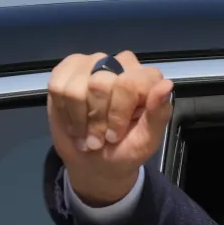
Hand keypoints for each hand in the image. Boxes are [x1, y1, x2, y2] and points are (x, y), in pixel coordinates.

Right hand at [47, 51, 173, 205]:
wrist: (95, 162)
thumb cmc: (125, 149)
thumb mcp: (147, 139)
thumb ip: (158, 113)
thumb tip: (166, 85)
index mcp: (146, 79)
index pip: (129, 83)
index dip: (117, 113)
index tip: (115, 135)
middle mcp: (121, 64)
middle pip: (100, 83)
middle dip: (96, 118)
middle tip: (99, 138)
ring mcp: (93, 63)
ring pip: (76, 86)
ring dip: (79, 118)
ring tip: (86, 133)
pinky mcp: (67, 69)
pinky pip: (57, 85)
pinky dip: (62, 111)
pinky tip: (73, 121)